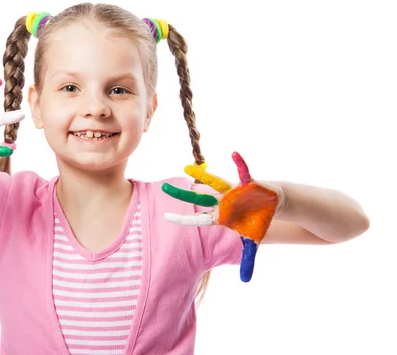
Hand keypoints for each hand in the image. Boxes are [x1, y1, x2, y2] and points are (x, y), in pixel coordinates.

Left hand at [162, 152, 283, 281]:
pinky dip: (239, 163)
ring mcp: (232, 191)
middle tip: (163, 188)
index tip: (164, 217)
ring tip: (186, 168)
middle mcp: (222, 202)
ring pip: (214, 182)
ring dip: (202, 176)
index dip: (182, 219)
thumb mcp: (253, 242)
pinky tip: (234, 154)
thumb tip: (246, 281)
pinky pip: (242, 171)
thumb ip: (248, 260)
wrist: (272, 203)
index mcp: (220, 217)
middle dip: (182, 195)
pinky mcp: (246, 182)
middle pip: (198, 199)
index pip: (197, 219)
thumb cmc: (257, 220)